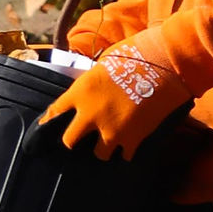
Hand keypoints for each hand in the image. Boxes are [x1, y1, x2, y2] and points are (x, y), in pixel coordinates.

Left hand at [41, 40, 186, 158]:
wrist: (164, 65)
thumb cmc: (135, 56)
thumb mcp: (104, 65)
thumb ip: (94, 84)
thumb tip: (93, 94)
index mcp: (80, 92)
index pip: (54, 112)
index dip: (49, 121)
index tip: (48, 126)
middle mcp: (90, 114)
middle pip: (70, 141)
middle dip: (75, 140)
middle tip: (84, 138)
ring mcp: (111, 129)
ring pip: (99, 153)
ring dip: (105, 148)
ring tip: (112, 142)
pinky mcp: (133, 138)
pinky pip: (125, 155)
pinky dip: (128, 151)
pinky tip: (131, 144)